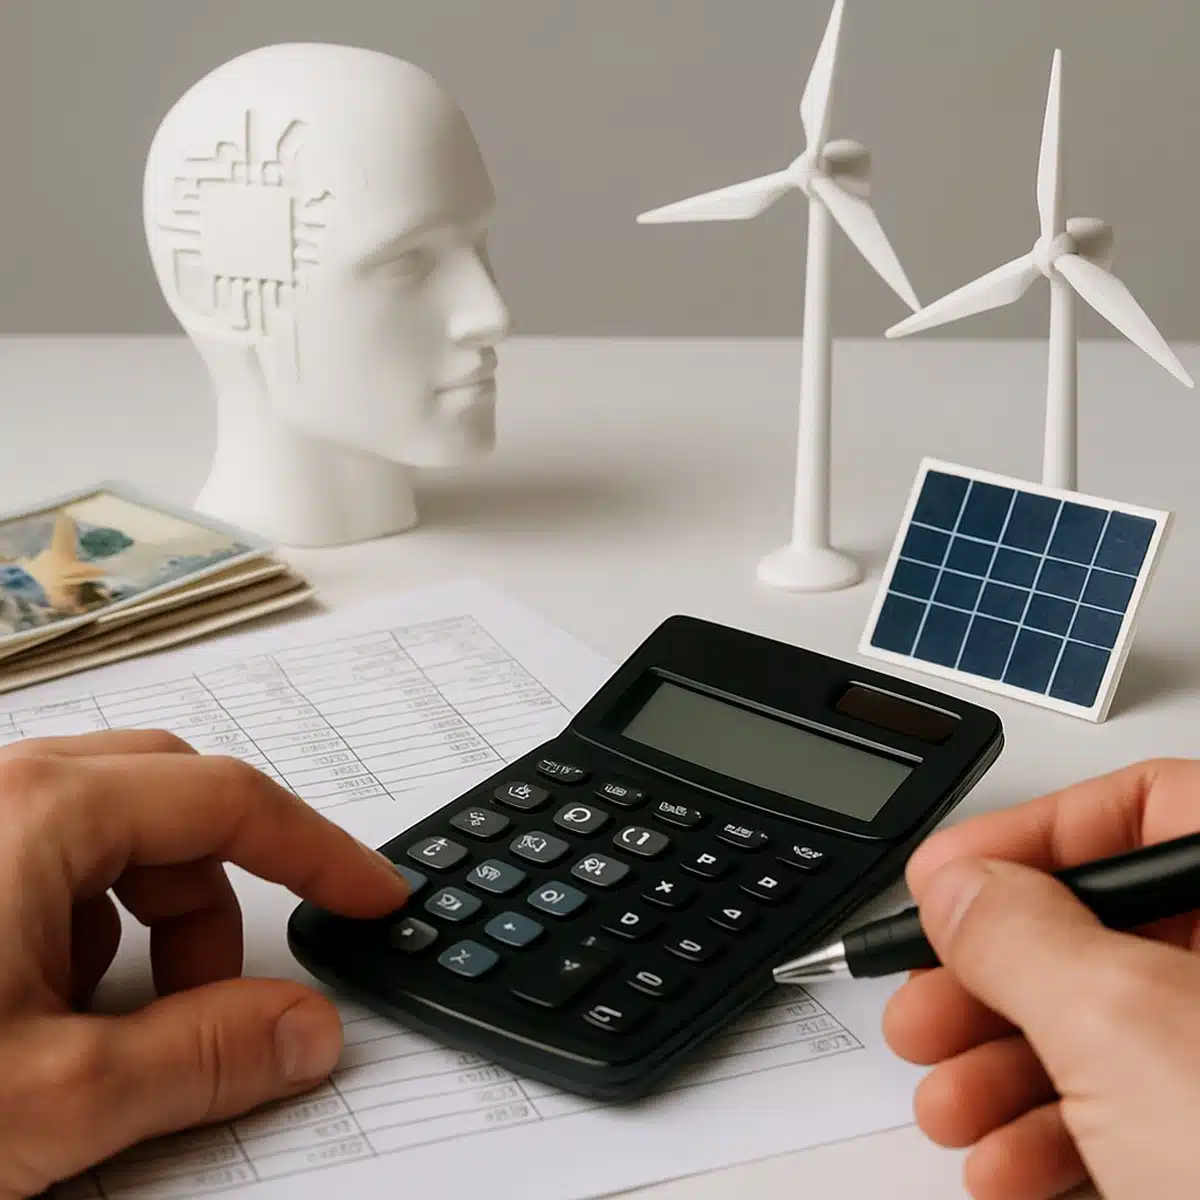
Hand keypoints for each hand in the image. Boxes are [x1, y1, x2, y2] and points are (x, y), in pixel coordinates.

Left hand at [0, 731, 408, 1198]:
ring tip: (123, 1024)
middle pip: (176, 807)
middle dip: (225, 895)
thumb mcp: (50, 1093)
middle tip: (234, 988)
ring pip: (111, 834)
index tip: (372, 898)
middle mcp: (6, 789)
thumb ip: (201, 1057)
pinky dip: (84, 926)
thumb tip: (307, 1031)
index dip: (321, 854)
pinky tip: (46, 1014)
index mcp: (44, 809)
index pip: (235, 801)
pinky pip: (49, 862)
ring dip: (152, 919)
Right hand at [883, 758, 1199, 1199]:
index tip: (947, 880)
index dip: (1030, 836)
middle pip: (1100, 932)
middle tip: (927, 1002)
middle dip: (989, 978)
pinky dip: (1047, 1134)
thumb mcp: (1119, 1024)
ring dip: (999, 1067)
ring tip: (945, 1103)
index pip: (1145, 809)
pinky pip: (1121, 1111)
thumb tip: (957, 882)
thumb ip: (1018, 929)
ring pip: (1099, 1031)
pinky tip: (1005, 1165)